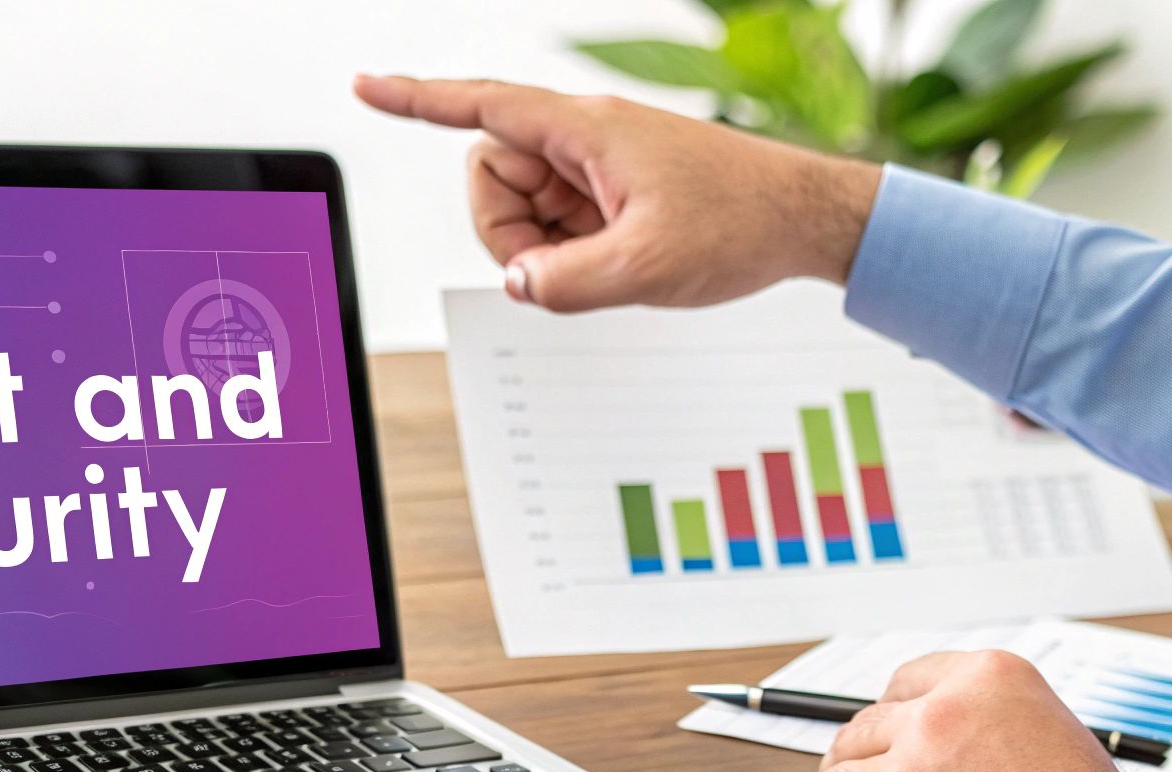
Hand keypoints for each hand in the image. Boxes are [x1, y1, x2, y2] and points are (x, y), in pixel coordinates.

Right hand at [353, 75, 880, 312]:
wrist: (804, 220)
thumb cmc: (741, 222)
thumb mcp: (646, 268)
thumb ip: (565, 284)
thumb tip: (518, 284)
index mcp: (586, 130)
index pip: (482, 106)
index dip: (417, 99)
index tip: (367, 86)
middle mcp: (585, 138)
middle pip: (491, 174)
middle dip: (508, 230)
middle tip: (558, 268)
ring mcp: (596, 166)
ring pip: (522, 206)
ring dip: (544, 249)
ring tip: (604, 265)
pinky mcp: (611, 192)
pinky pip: (556, 223)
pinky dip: (570, 253)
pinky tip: (615, 264)